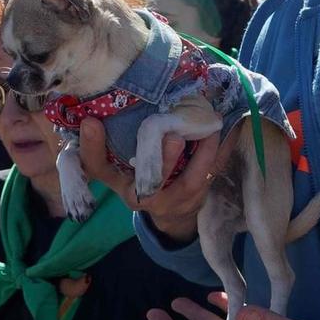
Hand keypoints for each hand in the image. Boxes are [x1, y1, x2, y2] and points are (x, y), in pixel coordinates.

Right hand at [82, 116, 218, 243]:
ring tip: (210, 127)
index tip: (90, 122)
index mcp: (118, 182)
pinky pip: (212, 174)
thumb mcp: (117, 166)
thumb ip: (107, 143)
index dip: (91, 147)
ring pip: (189, 181)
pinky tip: (229, 130)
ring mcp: (173, 200)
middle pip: (150, 182)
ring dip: (202, 154)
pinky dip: (222, 152)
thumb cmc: (138, 178)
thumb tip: (95, 106)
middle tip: (173, 136)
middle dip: (162, 159)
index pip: (98, 168)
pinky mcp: (197, 197)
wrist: (169, 213)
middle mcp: (142, 195)